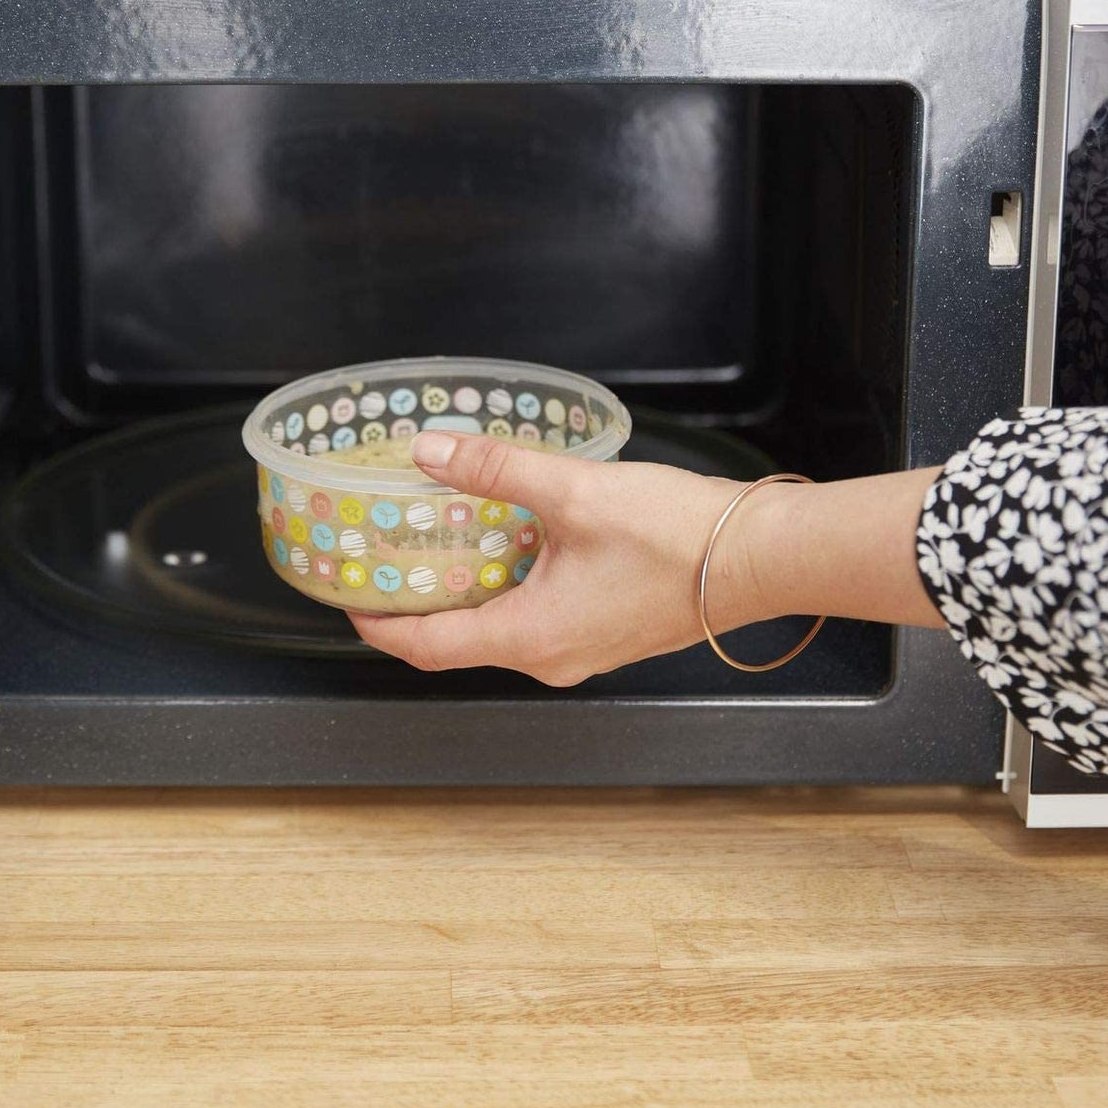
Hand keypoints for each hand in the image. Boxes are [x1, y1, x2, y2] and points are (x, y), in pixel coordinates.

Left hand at [348, 430, 944, 681]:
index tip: (348, 596)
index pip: (426, 647)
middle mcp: (552, 657)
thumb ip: (497, 468)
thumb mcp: (575, 492)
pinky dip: (510, 589)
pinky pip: (539, 621)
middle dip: (418, 603)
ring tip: (443, 541)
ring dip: (467, 592)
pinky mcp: (607, 632)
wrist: (760, 557)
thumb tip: (433, 450)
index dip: (377, 624)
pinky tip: (513, 542)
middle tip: (388, 556)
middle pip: (459, 642)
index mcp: (532, 636)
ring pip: (501, 629)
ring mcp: (583, 651)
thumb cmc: (679, 537)